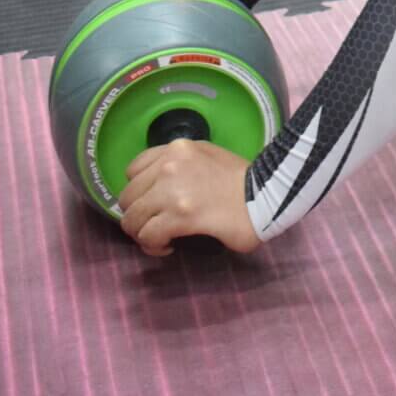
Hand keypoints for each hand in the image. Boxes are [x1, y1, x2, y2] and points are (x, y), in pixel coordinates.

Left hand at [118, 138, 261, 256]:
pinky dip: (154, 246)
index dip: (139, 193)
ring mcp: (172, 190)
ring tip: (161, 240)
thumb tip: (157, 190)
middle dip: (138, 216)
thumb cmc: (242, 180)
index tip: (152, 205)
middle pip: (128, 198)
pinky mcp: (179, 216)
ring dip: (143, 234)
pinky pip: (148, 236)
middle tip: (155, 227)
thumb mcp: (206, 156)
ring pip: (132, 220)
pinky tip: (169, 247)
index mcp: (177, 148)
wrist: (268, 195)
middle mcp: (169, 165)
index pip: (132, 171)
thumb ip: (179, 166)